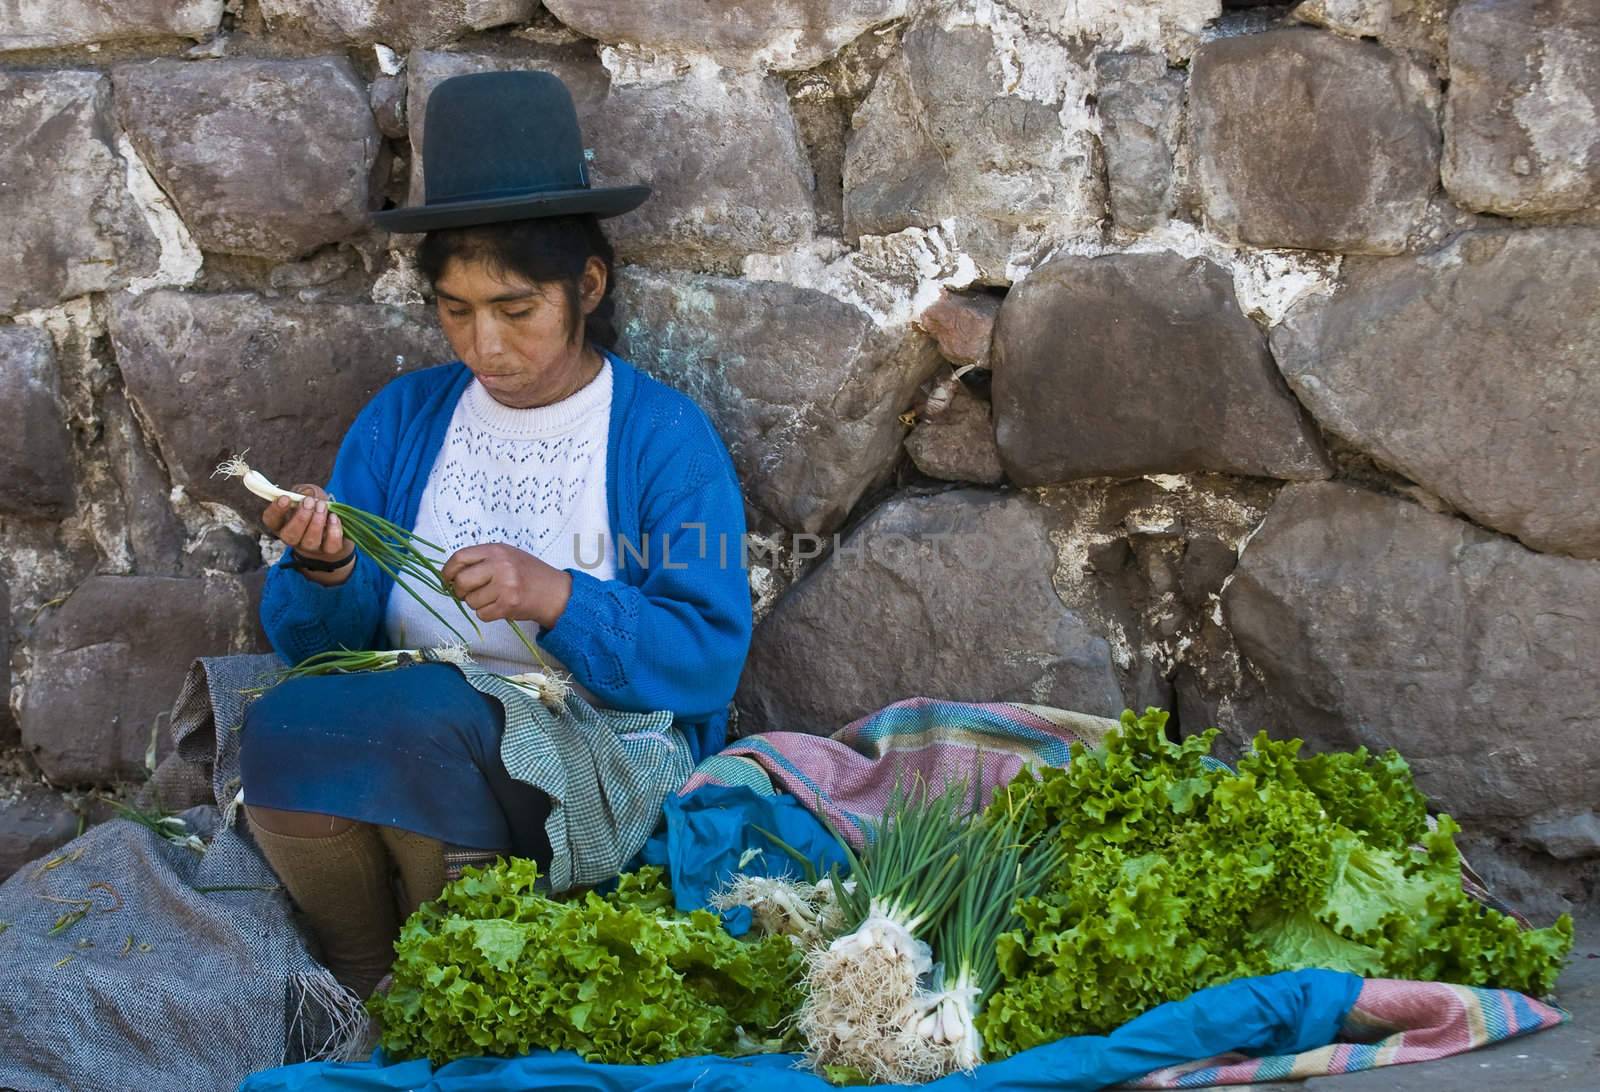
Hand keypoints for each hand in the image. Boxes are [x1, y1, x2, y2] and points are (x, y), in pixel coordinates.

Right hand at [261, 483, 350, 564]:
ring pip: (310, 540)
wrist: (334, 526)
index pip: (270, 520)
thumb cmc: (315, 508)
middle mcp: (293, 538)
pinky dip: (334, 530)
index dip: (276, 510)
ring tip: (322, 506)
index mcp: (282, 523)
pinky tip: (334, 517)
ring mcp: (311, 547)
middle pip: (289, 535)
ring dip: (316, 521)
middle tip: (309, 502)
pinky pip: (330, 545)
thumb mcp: (308, 494)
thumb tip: (306, 493)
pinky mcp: (329, 550)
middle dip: (300, 517)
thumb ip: (305, 491)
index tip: (285, 498)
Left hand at [441, 543, 571, 628]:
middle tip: (467, 594)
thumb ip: (482, 561)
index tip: (447, 579)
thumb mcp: (507, 556)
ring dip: (476, 604)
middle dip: (460, 591)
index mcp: (497, 550)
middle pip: (462, 581)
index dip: (448, 571)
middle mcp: (500, 565)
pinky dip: (487, 614)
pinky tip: (499, 607)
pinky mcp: (508, 605)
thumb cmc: (528, 574)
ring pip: (471, 601)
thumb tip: (452, 575)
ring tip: (492, 599)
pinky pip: (482, 614)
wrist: (554, 592)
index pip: (460, 557)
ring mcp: (505, 586)